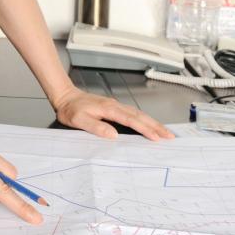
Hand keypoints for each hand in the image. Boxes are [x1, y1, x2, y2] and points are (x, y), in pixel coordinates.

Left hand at [51, 86, 174, 140]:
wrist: (65, 96)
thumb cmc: (70, 109)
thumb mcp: (78, 120)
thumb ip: (95, 127)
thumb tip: (113, 135)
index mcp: (108, 108)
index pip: (131, 120)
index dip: (145, 129)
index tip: (156, 137)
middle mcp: (114, 105)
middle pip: (139, 116)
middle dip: (156, 126)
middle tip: (170, 136)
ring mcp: (115, 105)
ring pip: (138, 114)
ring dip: (152, 123)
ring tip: (164, 132)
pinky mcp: (113, 107)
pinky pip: (132, 114)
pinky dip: (143, 120)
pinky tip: (148, 125)